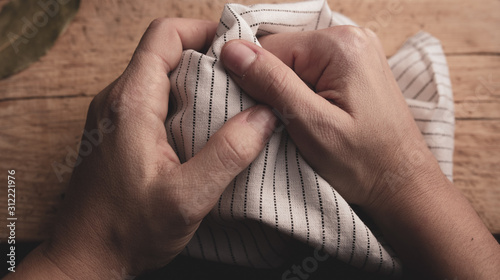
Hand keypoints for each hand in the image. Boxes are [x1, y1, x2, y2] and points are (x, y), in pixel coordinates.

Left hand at [7, 18, 275, 278]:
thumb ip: (228, 154)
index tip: (237, 49)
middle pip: (164, 53)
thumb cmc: (127, 230)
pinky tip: (205, 128)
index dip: (202, 31)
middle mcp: (117, 100)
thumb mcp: (187, 198)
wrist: (86, 257)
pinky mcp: (118, 132)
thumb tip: (264, 116)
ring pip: (159, 75)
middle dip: (206, 57)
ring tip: (232, 102)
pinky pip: (153, 99)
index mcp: (131, 103)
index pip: (164, 36)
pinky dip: (182, 101)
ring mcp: (114, 115)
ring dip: (195, 81)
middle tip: (244, 79)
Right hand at [220, 26, 499, 278]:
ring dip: (284, 88)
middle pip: (282, 50)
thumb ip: (272, 82)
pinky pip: (311, 68)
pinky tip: (306, 114)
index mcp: (340, 44)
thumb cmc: (364, 162)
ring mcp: (354, 50)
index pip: (269, 45)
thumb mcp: (311, 125)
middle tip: (278, 120)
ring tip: (295, 121)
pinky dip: (300, 90)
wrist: (401, 183)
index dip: (253, 78)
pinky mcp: (354, 66)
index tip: (258, 113)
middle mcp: (350, 36)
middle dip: (270, 83)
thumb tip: (231, 49)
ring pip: (293, 61)